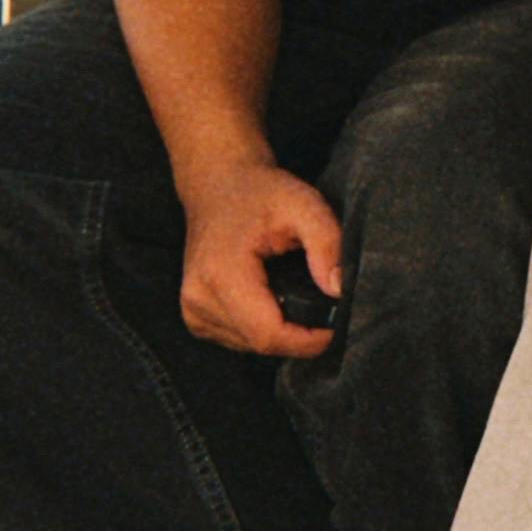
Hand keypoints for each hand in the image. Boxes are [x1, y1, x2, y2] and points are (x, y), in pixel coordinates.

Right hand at [176, 159, 344, 359]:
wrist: (218, 184)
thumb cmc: (261, 192)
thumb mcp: (304, 205)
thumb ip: (327, 244)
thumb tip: (338, 291)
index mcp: (221, 274)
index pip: (268, 334)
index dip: (308, 340)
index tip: (335, 327)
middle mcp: (198, 298)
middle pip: (261, 343)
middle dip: (299, 336)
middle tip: (324, 309)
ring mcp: (192, 310)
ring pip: (250, 346)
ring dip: (281, 333)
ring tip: (297, 297)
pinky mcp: (195, 316)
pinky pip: (238, 339)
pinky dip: (261, 328)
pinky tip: (272, 301)